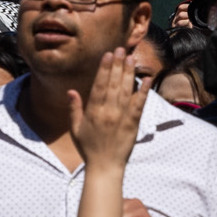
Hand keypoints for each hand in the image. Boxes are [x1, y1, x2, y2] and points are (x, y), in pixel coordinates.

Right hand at [67, 47, 144, 170]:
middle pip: (114, 84)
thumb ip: (74, 109)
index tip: (108, 55)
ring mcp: (121, 117)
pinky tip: (146, 79)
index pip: (100, 85)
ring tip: (131, 58)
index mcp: (93, 111)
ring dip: (129, 73)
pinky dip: (143, 91)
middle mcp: (108, 112)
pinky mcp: (133, 124)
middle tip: (121, 49)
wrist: (105, 167)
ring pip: (126, 91)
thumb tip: (70, 91)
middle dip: (118, 65)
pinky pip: (139, 105)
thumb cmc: (88, 148)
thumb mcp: (76, 128)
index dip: (104, 68)